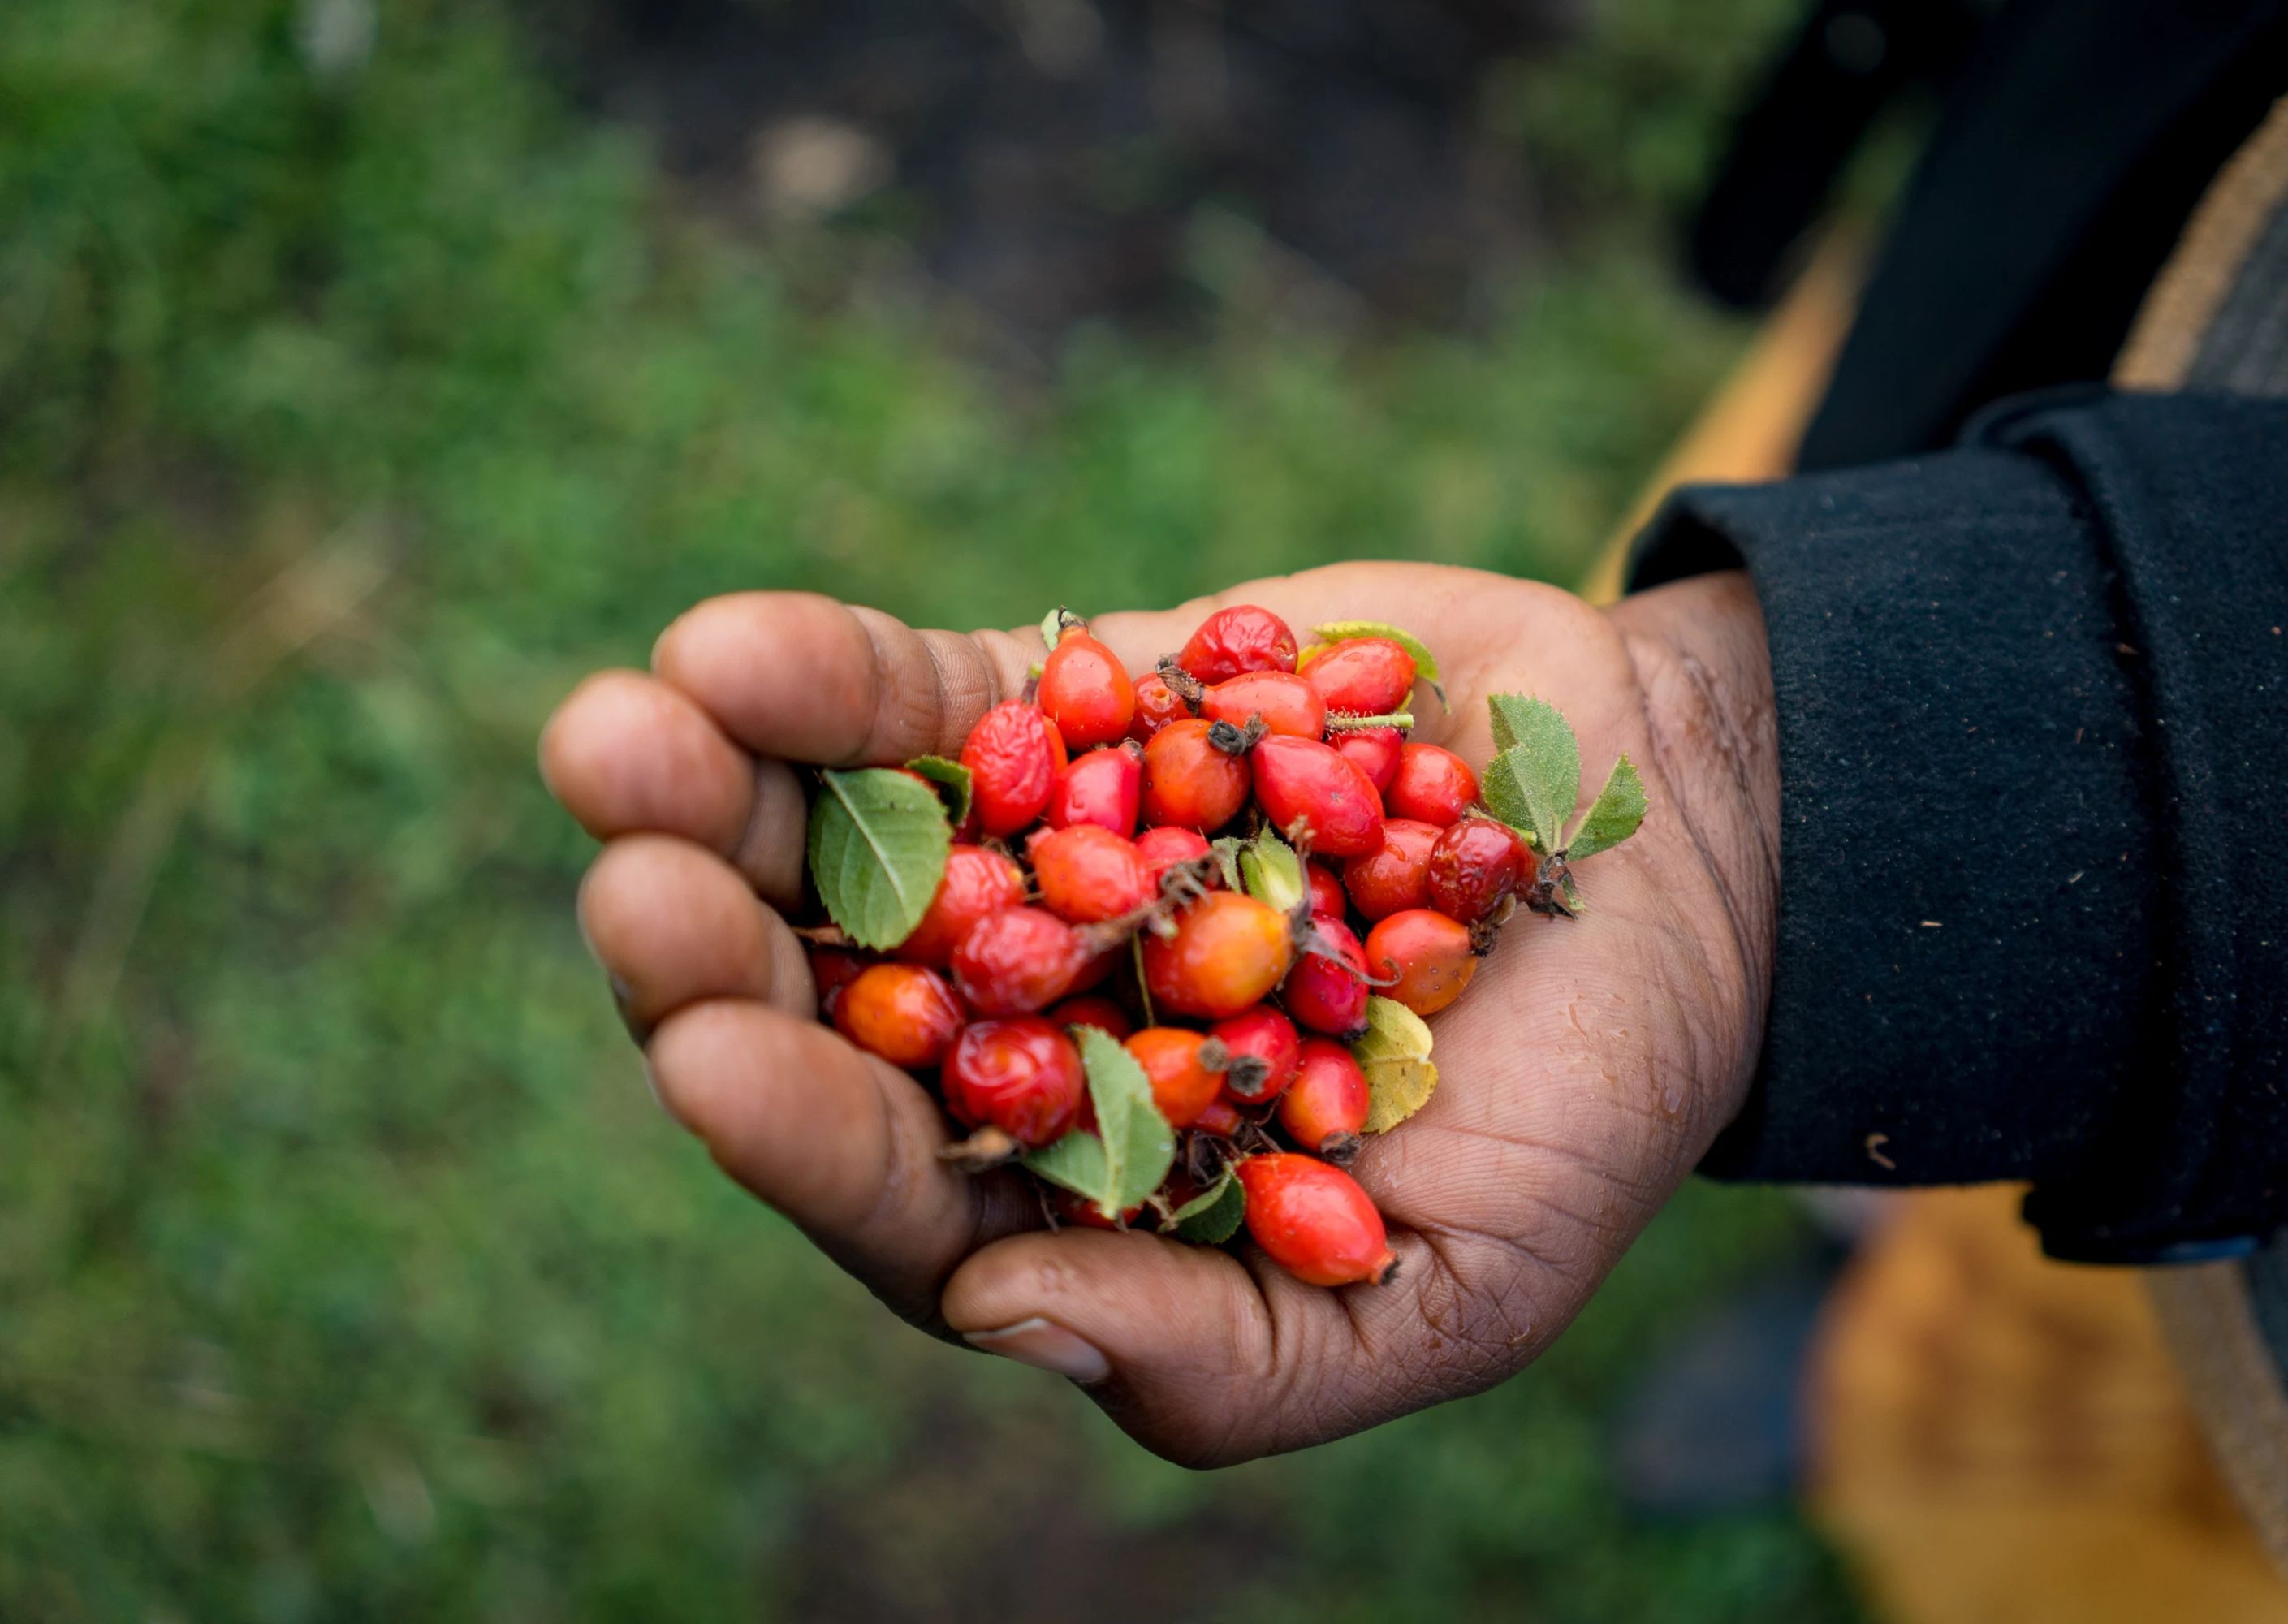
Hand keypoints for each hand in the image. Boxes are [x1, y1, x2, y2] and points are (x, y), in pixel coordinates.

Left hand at [539, 563, 1778, 1464]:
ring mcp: (1034, 854)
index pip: (901, 1186)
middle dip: (711, 951)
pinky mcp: (1071, 705)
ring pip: (831, 837)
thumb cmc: (1587, 1100)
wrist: (1685, 850)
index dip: (802, 1131)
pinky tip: (735, 648)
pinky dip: (833, 673)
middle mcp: (1026, 1025)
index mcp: (1086, 1191)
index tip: (712, 1056)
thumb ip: (1241, 1351)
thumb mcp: (1459, 1281)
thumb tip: (994, 1313)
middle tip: (633, 885)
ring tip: (619, 735)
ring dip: (718, 791)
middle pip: (820, 1005)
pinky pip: (925, 695)